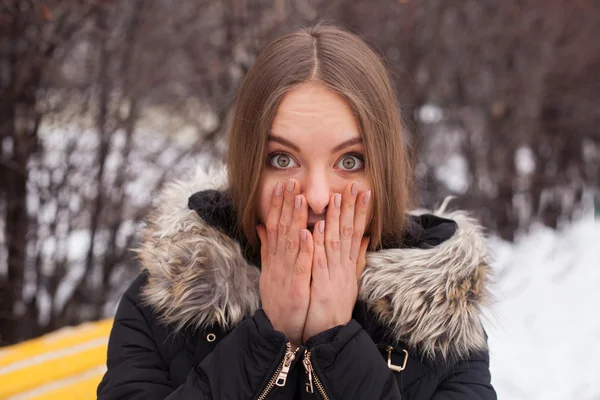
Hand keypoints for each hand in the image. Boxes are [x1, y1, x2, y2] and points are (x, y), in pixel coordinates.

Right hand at [257, 179, 312, 345]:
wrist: (280, 329)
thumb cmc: (279, 299)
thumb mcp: (270, 270)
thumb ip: (268, 247)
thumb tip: (262, 226)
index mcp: (276, 257)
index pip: (276, 225)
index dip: (279, 204)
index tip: (284, 184)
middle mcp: (279, 261)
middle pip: (281, 228)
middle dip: (286, 204)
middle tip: (290, 181)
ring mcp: (286, 273)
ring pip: (291, 242)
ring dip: (295, 220)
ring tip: (299, 199)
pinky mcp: (296, 287)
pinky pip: (301, 266)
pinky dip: (304, 250)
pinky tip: (308, 234)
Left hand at [302, 181, 370, 342]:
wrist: (331, 333)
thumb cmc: (336, 306)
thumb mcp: (349, 279)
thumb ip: (356, 258)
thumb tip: (364, 239)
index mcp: (348, 264)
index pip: (357, 232)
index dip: (361, 211)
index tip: (364, 191)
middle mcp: (344, 266)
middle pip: (349, 232)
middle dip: (352, 208)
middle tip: (354, 186)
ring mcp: (333, 275)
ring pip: (334, 242)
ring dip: (335, 220)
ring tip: (336, 199)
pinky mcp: (320, 285)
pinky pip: (319, 262)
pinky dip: (318, 244)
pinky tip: (316, 228)